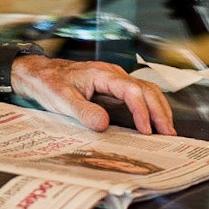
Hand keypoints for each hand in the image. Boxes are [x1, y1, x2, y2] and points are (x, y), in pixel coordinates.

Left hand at [13, 56, 176, 134]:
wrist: (39, 74)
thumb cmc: (49, 83)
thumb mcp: (62, 100)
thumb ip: (83, 111)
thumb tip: (104, 125)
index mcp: (103, 74)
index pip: (132, 91)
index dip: (141, 111)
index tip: (146, 130)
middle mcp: (114, 75)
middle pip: (147, 90)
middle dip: (160, 112)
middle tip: (168, 134)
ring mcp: (116, 81)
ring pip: (147, 91)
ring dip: (159, 109)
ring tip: (167, 131)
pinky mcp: (114, 89)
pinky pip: (138, 96)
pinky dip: (150, 109)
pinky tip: (153, 123)